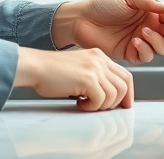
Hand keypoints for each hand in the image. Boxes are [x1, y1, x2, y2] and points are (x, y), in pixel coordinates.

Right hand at [14, 46, 133, 110]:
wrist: (35, 66)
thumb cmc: (51, 71)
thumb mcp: (79, 68)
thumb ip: (95, 76)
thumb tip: (108, 96)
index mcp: (98, 55)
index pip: (125, 75)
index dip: (127, 92)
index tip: (124, 104)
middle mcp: (99, 59)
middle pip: (124, 85)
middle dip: (116, 102)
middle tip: (100, 107)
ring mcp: (95, 68)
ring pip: (114, 95)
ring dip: (101, 105)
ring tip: (85, 104)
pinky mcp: (88, 79)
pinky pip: (101, 100)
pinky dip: (91, 107)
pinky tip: (79, 103)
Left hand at [52, 0, 163, 63]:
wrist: (83, 20)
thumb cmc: (102, 6)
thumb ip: (149, 3)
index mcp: (149, 13)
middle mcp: (148, 27)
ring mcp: (140, 41)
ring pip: (161, 48)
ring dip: (157, 41)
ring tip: (144, 32)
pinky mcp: (131, 53)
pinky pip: (146, 56)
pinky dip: (145, 49)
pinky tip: (136, 40)